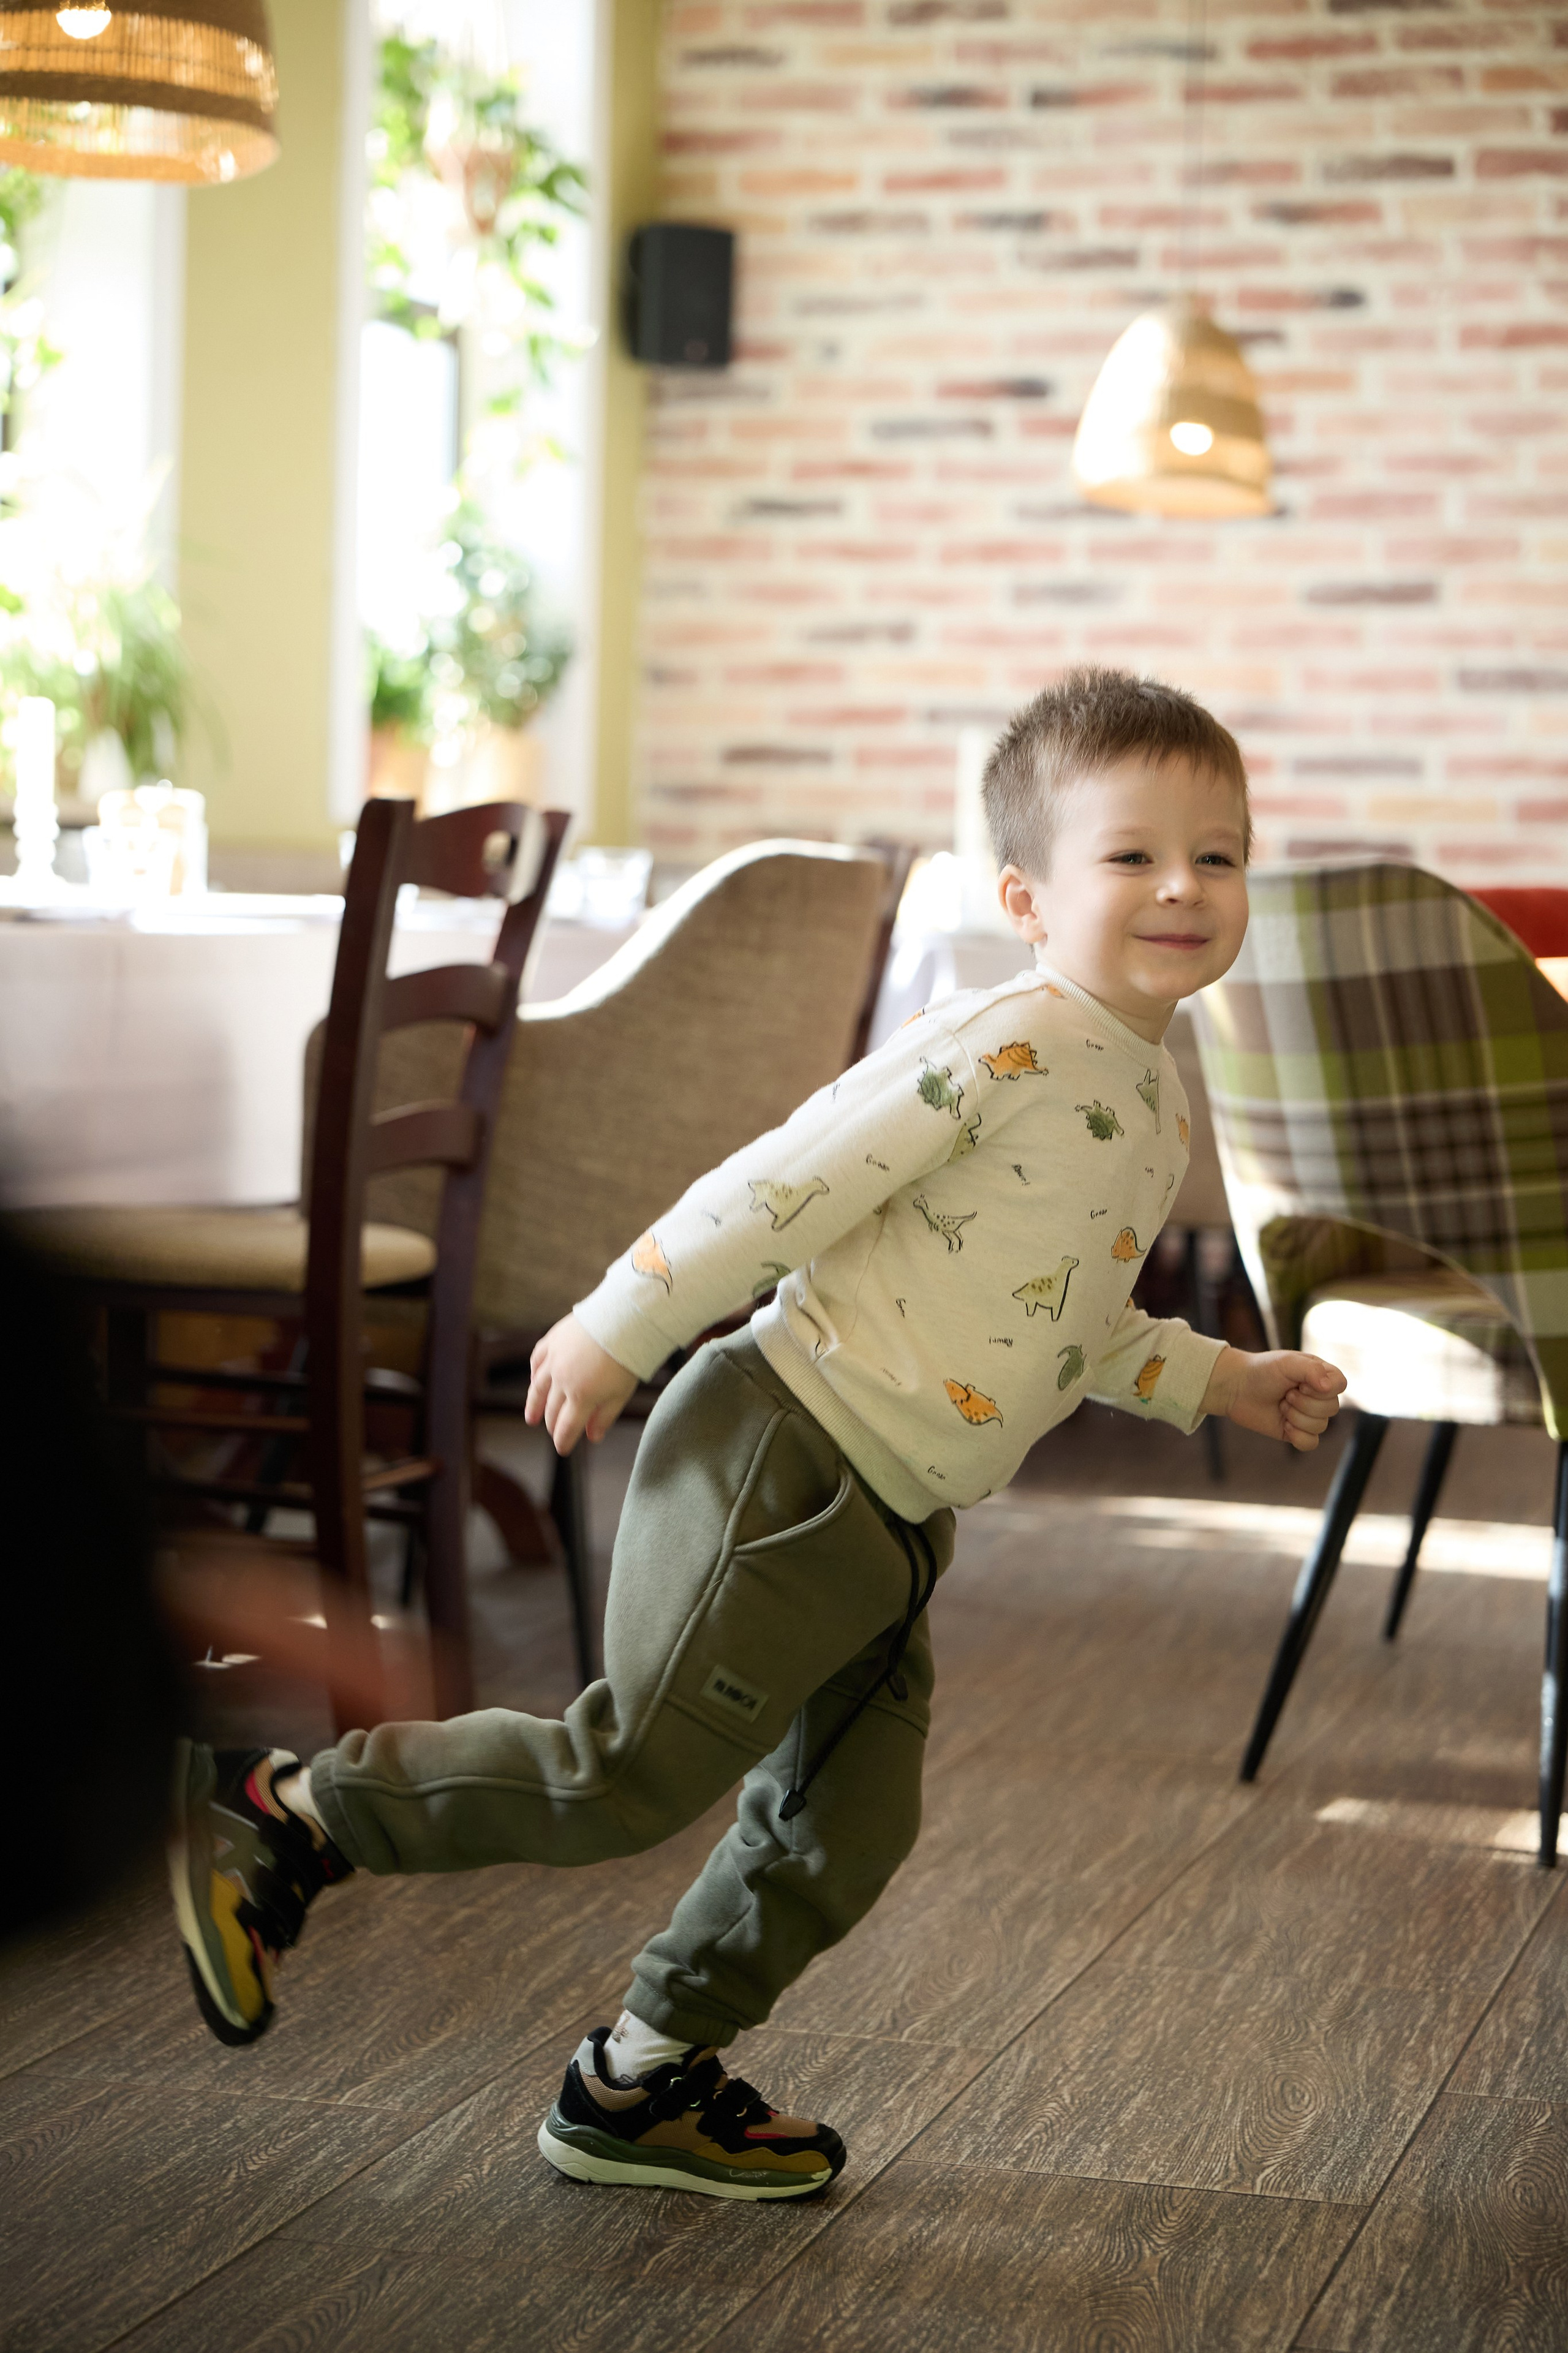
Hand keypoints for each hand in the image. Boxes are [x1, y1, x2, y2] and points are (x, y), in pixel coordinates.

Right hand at [524, 1314, 639, 1455]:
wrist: (622, 1318)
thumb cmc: (626, 1358)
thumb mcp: (621, 1394)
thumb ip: (605, 1417)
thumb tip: (592, 1438)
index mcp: (581, 1397)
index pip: (566, 1427)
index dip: (563, 1441)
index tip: (563, 1449)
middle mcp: (562, 1381)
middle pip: (551, 1410)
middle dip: (552, 1425)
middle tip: (553, 1431)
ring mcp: (554, 1360)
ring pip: (538, 1388)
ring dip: (534, 1406)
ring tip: (531, 1418)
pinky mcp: (552, 1341)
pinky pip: (537, 1361)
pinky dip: (534, 1374)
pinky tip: (534, 1381)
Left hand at [1201, 1345, 1345, 1451]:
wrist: (1236, 1388)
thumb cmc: (1262, 1370)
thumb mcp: (1287, 1363)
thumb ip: (1311, 1370)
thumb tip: (1328, 1387)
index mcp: (1321, 1375)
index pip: (1340, 1385)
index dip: (1322, 1389)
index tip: (1300, 1383)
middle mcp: (1318, 1396)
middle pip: (1332, 1408)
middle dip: (1304, 1403)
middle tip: (1286, 1393)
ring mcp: (1308, 1415)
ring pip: (1321, 1426)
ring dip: (1296, 1416)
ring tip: (1281, 1404)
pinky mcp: (1297, 1432)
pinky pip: (1311, 1443)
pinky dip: (1297, 1436)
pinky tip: (1284, 1425)